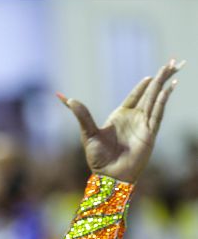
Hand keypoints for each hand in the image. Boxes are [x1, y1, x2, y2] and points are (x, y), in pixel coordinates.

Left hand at [59, 59, 182, 182]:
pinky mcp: (150, 134)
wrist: (109, 175)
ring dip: (164, 85)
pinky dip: (162, 101)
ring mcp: (143, 125)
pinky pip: (157, 113)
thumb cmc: (97, 158)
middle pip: (150, 94)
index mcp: (119, 117)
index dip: (143, 86)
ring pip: (156, 99)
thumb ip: (81, 115)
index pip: (135, 97)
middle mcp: (134, 119)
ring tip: (173, 70)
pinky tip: (168, 89)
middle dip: (160, 78)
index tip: (151, 75)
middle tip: (171, 63)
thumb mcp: (87, 133)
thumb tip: (66, 98)